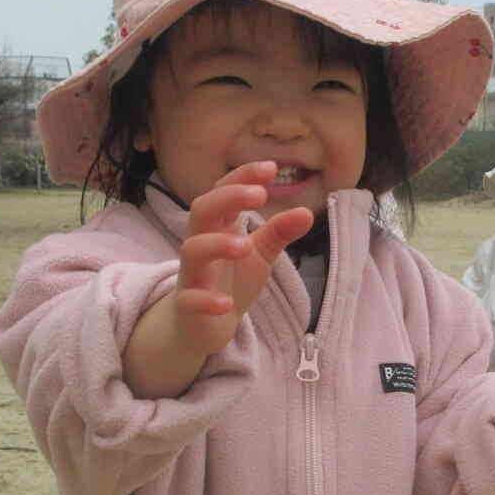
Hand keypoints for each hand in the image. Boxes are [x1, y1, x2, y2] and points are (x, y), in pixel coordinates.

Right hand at [122, 161, 313, 397]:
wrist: (202, 326)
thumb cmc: (230, 281)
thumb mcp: (260, 255)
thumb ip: (278, 233)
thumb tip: (307, 211)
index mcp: (218, 227)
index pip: (223, 192)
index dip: (243, 177)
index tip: (271, 167)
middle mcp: (201, 244)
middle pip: (201, 210)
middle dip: (228, 198)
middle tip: (260, 195)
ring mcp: (192, 274)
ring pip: (192, 250)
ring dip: (217, 244)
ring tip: (245, 246)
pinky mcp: (188, 306)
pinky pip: (190, 299)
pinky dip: (207, 300)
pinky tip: (227, 303)